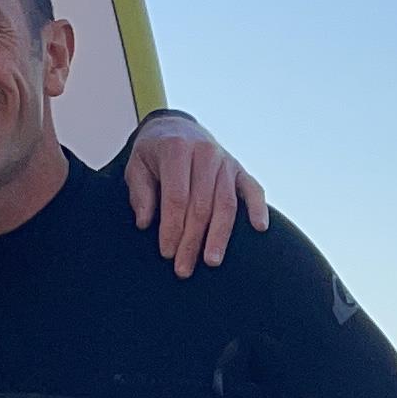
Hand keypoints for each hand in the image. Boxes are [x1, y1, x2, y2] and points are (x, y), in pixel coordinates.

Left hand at [126, 109, 267, 276]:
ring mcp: (225, 161)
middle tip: (183, 269)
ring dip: (219, 236)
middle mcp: (204, 153)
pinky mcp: (239, 169)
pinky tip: (259, 229)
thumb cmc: (154, 154)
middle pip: (201, 206)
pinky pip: (253, 190)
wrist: (176, 128)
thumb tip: (145, 223)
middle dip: (192, 241)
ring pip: (226, 204)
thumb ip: (140, 193)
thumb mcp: (136, 166)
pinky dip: (258, 208)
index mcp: (176, 149)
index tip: (166, 253)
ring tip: (212, 261)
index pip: (177, 197)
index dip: (172, 228)